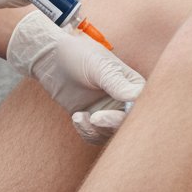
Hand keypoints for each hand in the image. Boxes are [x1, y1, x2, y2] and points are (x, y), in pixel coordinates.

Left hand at [7, 12, 143, 143]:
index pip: (140, 107)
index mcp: (133, 84)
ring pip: (112, 134)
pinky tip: (76, 117)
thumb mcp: (97, 66)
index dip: (128, 116)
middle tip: (94, 118)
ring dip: (96, 131)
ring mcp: (109, 111)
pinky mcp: (93, 119)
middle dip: (110, 126)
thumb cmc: (77, 54)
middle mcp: (124, 100)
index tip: (104, 115)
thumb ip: (116, 82)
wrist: (51, 57)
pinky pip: (96, 137)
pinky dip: (87, 132)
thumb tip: (138, 96)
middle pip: (127, 124)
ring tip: (79, 116)